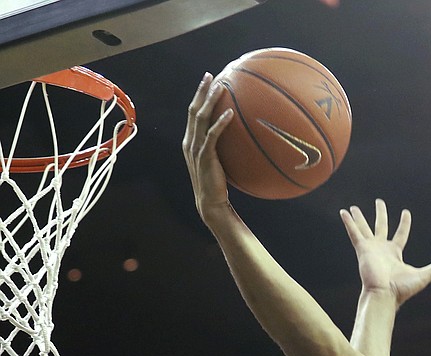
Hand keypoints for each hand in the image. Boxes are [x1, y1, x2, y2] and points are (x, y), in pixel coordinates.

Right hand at [182, 73, 232, 222]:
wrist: (211, 203)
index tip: (207, 81)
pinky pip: (212, 135)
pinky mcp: (204, 157)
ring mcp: (196, 149)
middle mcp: (190, 142)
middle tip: (210, 75)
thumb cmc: (217, 184)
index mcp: (190, 141)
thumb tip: (238, 137)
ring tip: (219, 87)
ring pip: (200, 118)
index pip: (192, 113)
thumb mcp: (217, 162)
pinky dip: (220, 123)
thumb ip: (221, 148)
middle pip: (193, 110)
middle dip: (201, 91)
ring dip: (209, 101)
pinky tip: (230, 113)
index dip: (198, 96)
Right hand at [340, 199, 430, 306]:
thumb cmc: (401, 289)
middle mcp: (382, 249)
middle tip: (379, 201)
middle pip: (381, 226)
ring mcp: (371, 248)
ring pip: (364, 228)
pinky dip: (349, 223)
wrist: (384, 295)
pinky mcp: (362, 249)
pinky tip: (343, 213)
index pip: (401, 234)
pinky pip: (354, 233)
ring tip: (353, 208)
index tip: (406, 213)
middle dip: (380, 213)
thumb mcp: (422, 276)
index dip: (404, 223)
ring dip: (359, 217)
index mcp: (395, 253)